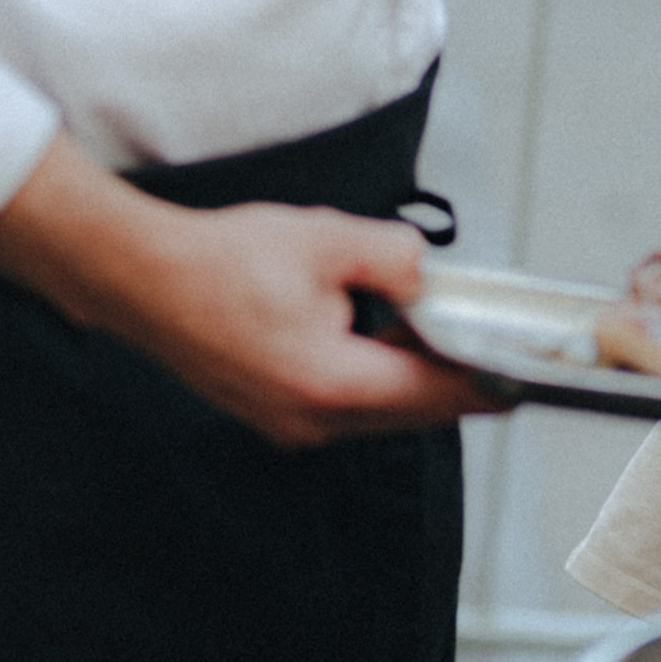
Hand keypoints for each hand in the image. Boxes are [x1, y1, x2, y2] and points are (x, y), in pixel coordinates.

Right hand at [0, 136, 494, 446]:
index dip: (483, 385)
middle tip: (484, 346)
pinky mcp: (268, 410)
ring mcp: (285, 422)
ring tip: (429, 330)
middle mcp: (311, 419)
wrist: (139, 276)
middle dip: (449, 379)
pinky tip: (375, 335)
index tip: (522, 382)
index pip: (434, 395)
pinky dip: (368, 376)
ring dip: (407, 376)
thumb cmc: (221, 259)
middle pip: (408, 411)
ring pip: (374, 410)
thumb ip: (396, 258)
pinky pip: (340, 402)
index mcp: (332, 384)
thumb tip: (427, 278)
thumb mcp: (328, 239)